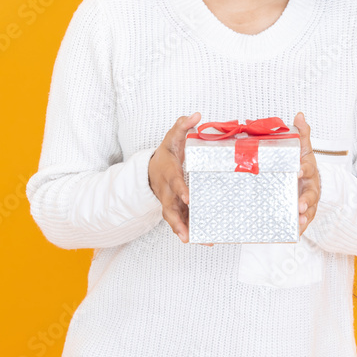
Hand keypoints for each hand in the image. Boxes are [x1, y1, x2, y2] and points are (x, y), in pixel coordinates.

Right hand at [148, 112, 213, 245]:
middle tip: (186, 231)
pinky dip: (189, 231)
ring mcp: (170, 202)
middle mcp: (167, 191)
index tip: (189, 197)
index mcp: (169, 172)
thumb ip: (183, 126)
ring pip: (173, 219)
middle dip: (177, 220)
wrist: (152, 169)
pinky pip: (181, 222)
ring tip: (193, 240)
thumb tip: (196, 115)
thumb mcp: (172, 137)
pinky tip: (204, 240)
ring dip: (182, 230)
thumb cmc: (166, 154)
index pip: (174, 181)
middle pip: (169, 207)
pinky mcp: (175, 209)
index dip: (181, 189)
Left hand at [294, 112, 320, 235]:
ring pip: (309, 210)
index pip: (307, 168)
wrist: (311, 180)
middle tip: (299, 204)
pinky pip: (303, 222)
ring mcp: (309, 201)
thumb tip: (299, 115)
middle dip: (306, 200)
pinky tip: (294, 233)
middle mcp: (311, 187)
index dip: (303, 169)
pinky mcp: (304, 213)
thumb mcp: (303, 149)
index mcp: (309, 170)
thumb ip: (302, 134)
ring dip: (304, 216)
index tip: (297, 171)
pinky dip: (300, 228)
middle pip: (311, 194)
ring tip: (298, 222)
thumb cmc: (303, 163)